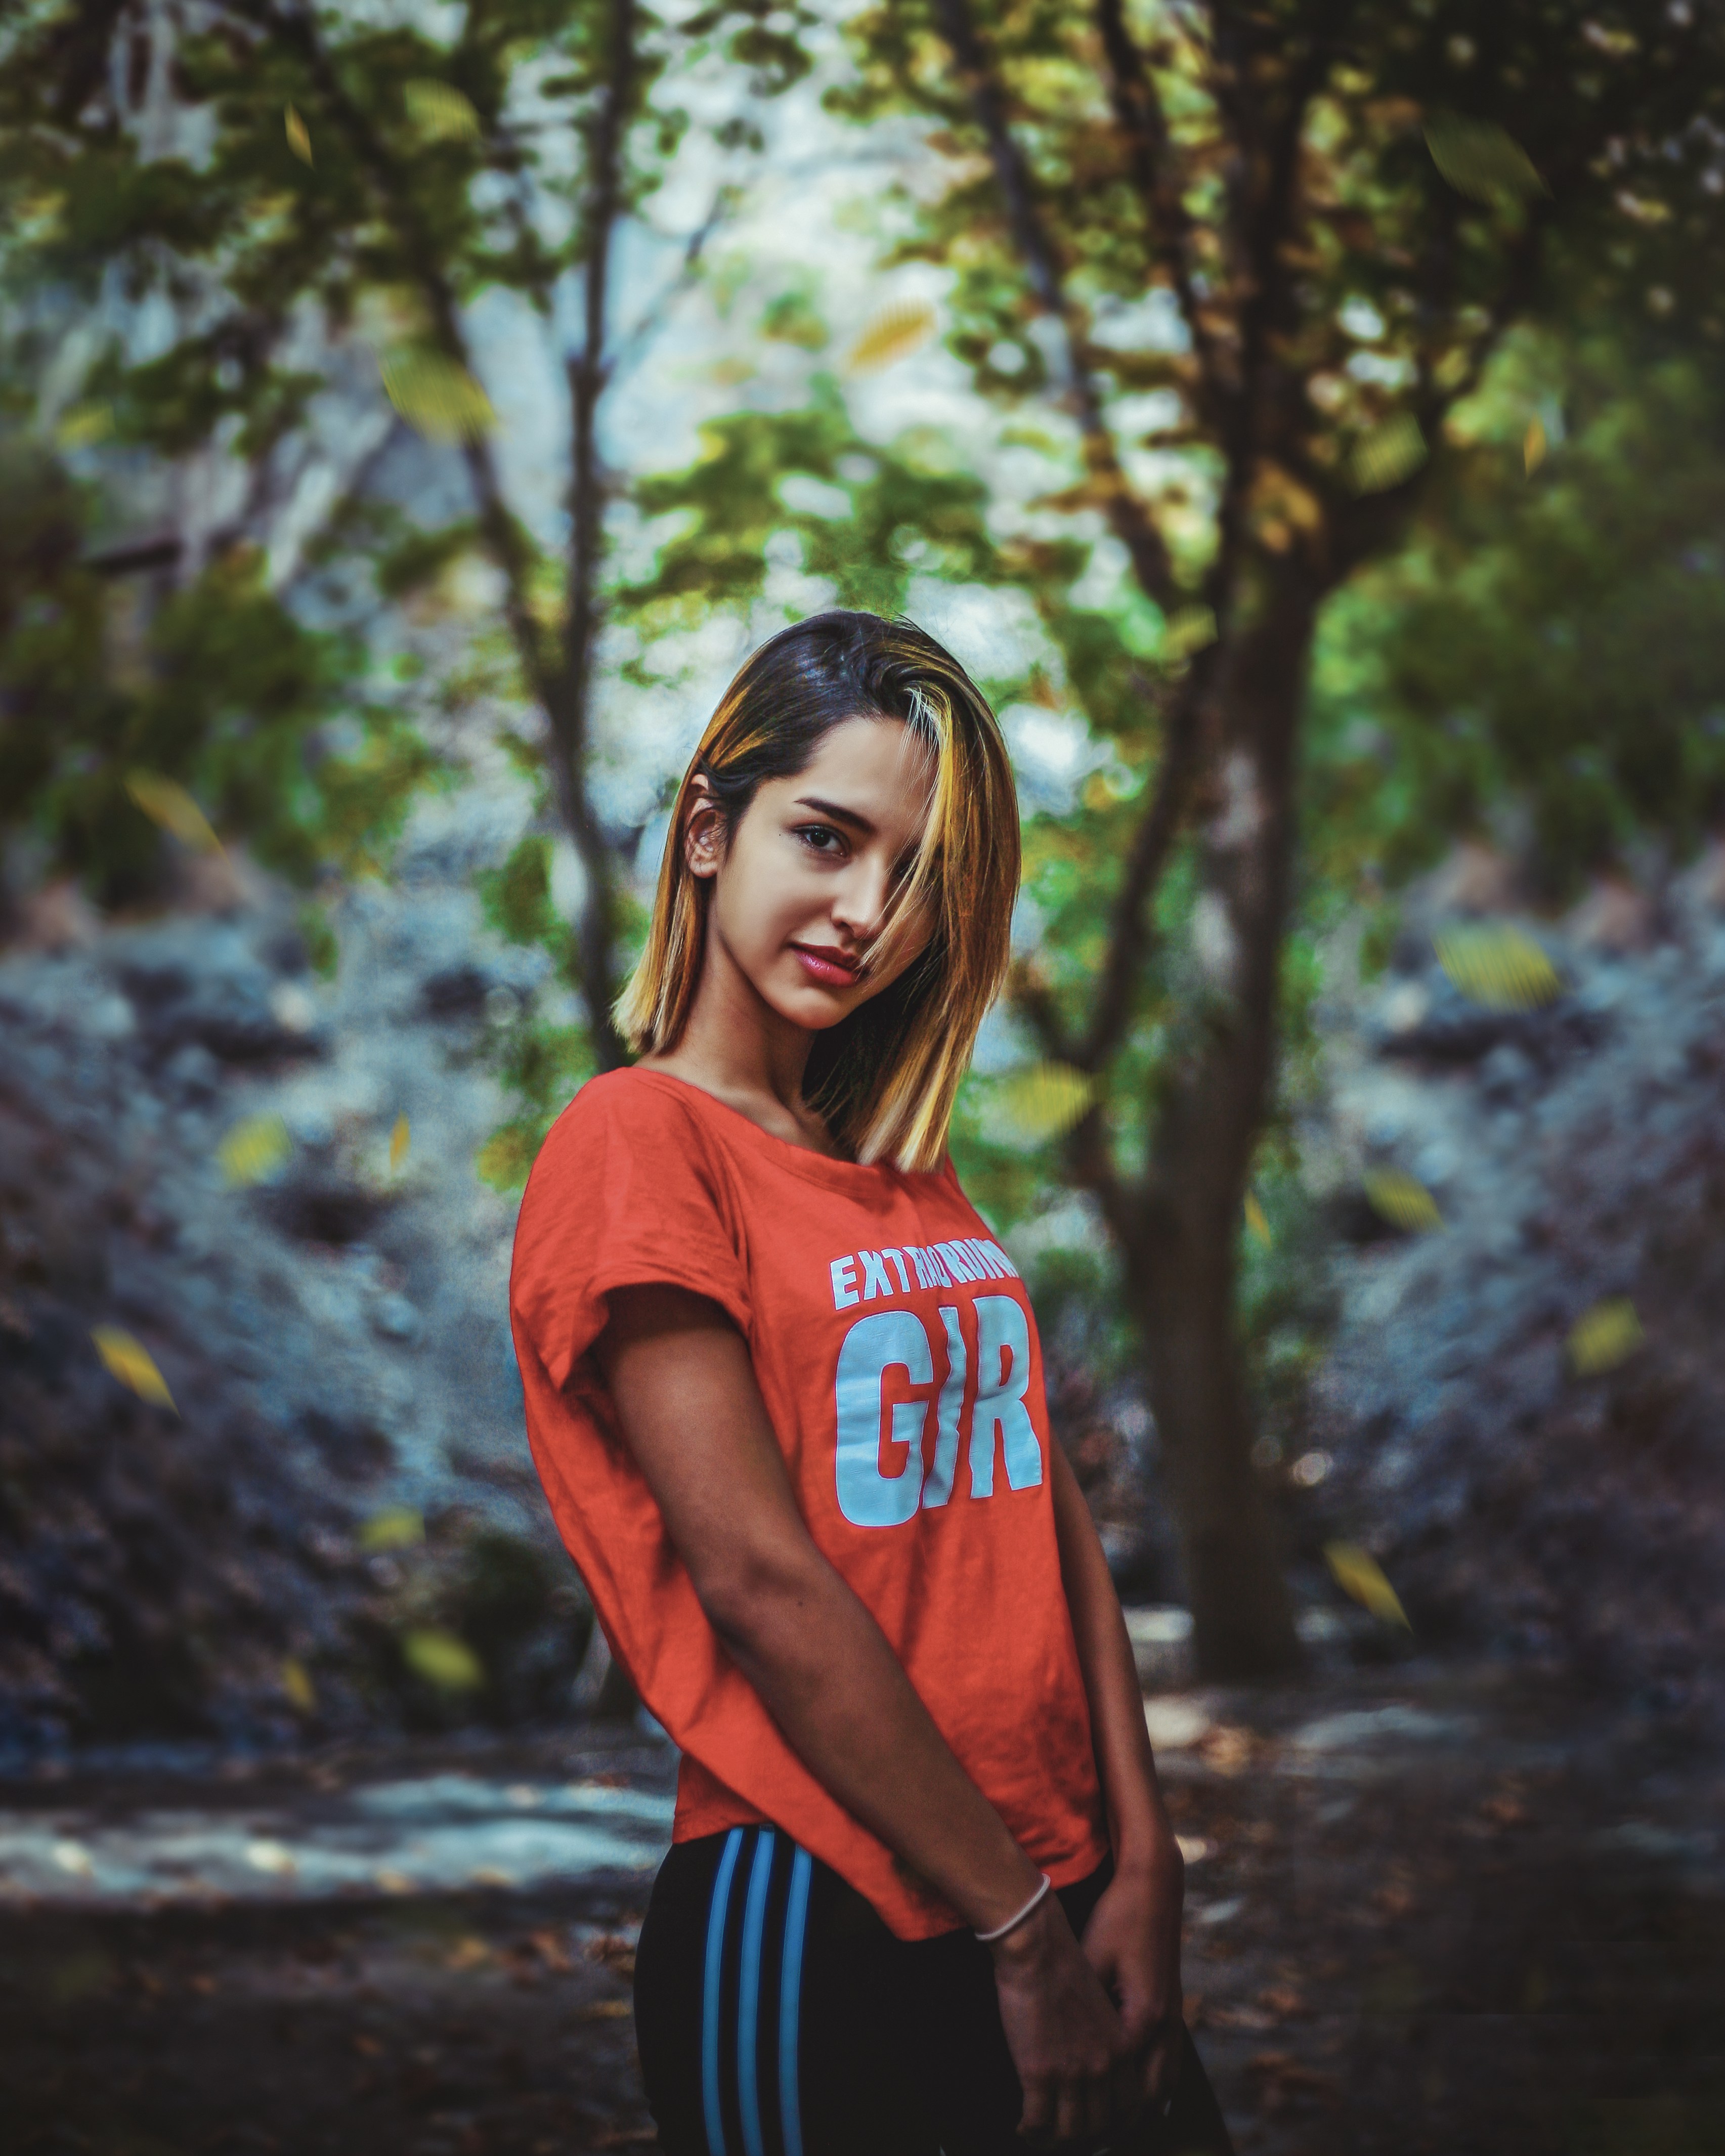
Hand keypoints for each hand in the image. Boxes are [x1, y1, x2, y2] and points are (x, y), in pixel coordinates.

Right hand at [989, 1892, 1139, 2141]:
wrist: (1037, 1946)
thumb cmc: (1064, 1964)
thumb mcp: (1101, 2003)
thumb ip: (1106, 2036)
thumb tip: (1094, 2063)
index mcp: (1123, 2046)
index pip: (1131, 2104)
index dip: (1115, 2123)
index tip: (1099, 2128)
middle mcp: (1104, 2065)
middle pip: (1101, 2124)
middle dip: (1083, 2137)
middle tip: (1066, 2136)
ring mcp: (1073, 2071)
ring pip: (1070, 2130)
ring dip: (1054, 2140)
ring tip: (1041, 2136)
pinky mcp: (1039, 2071)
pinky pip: (1037, 2120)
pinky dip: (1029, 2131)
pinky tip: (1023, 2128)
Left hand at [1080, 1841, 1185, 2110]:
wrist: (1155, 1888)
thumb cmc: (1118, 1919)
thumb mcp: (1090, 1959)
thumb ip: (1083, 2005)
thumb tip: (1055, 2039)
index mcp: (1140, 2016)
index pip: (1120, 2085)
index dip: (1093, 2108)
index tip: (1067, 2126)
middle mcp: (1163, 2025)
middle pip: (1145, 2097)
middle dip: (1119, 2124)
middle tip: (1088, 2141)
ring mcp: (1173, 2019)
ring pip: (1162, 2086)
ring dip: (1140, 2112)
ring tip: (1114, 2132)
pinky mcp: (1173, 2009)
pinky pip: (1169, 2065)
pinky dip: (1157, 2088)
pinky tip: (1145, 2100)